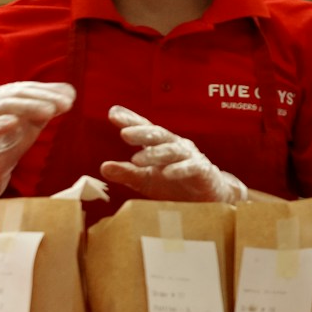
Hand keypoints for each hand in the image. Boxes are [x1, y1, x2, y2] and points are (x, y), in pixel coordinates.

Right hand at [0, 81, 75, 207]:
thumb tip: (70, 92)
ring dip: (28, 107)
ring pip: (3, 106)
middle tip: (66, 104)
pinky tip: (15, 122)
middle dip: (43, 97)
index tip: (71, 97)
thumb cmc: (11, 141)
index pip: (27, 88)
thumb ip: (48, 106)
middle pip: (17, 94)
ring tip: (49, 112)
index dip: (49, 91)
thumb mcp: (33, 122)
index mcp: (2, 95)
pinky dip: (1, 124)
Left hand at [99, 106, 247, 202]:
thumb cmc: (175, 185)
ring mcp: (191, 157)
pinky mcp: (203, 172)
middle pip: (158, 135)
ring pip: (172, 151)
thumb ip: (126, 173)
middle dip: (142, 133)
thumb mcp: (146, 180)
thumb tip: (103, 167)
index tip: (113, 113)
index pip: (145, 129)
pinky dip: (180, 170)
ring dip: (155, 154)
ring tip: (137, 160)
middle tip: (124, 133)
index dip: (130, 120)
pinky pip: (192, 168)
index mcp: (161, 145)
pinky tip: (167, 173)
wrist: (209, 199)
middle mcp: (175, 146)